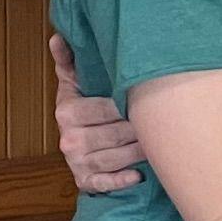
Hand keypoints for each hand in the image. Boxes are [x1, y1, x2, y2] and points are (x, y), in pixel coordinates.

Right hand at [50, 33, 145, 194]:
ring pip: (115, 158)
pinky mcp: (85, 182)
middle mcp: (69, 139)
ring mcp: (76, 163)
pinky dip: (121, 180)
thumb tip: (57, 37)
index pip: (105, 109)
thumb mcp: (72, 83)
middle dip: (139, 129)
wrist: (74, 144)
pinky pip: (105, 183)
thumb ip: (68, 61)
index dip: (128, 106)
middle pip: (114, 135)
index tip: (149, 101)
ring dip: (138, 152)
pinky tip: (138, 176)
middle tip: (163, 124)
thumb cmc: (81, 107)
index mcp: (67, 112)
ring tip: (157, 144)